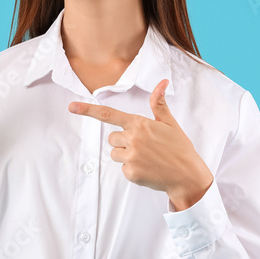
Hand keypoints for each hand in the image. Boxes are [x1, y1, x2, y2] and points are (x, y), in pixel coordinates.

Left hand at [68, 79, 212, 209]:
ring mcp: (132, 156)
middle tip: (144, 147)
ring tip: (146, 158)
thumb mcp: (170, 124)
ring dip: (126, 156)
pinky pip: (123, 169)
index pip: (109, 115)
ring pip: (115, 154)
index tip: (72, 107)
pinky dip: (133, 170)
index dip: (88, 110)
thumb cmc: (179, 148)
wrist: (187, 176)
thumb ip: (159, 104)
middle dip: (123, 142)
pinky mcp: (131, 173)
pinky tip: (148, 169)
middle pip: (112, 138)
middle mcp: (133, 138)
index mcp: (140, 124)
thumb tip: (162, 82)